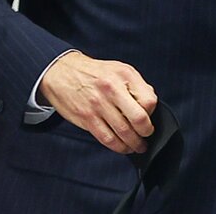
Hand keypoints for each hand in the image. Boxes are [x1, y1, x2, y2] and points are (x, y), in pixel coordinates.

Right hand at [38, 50, 156, 154]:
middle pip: (137, 118)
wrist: (63, 73)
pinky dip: (117, 146)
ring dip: (133, 144)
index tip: (150, 117)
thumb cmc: (95, 73)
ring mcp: (98, 105)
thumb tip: (150, 104)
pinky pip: (106, 138)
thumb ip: (137, 85)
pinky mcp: (87, 118)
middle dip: (146, 132)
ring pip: (122, 133)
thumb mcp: (120, 69)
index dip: (152, 112)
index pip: (148, 100)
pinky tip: (122, 147)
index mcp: (124, 76)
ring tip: (137, 146)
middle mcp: (111, 90)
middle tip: (147, 135)